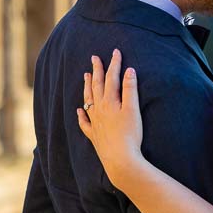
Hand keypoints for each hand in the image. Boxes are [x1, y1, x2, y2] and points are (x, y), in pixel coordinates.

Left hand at [76, 49, 143, 189]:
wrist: (121, 160)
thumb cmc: (130, 135)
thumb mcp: (133, 110)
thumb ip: (130, 89)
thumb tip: (129, 71)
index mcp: (110, 102)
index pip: (112, 78)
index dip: (114, 64)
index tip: (116, 51)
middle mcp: (99, 110)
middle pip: (97, 86)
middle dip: (97, 70)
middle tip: (94, 57)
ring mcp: (95, 123)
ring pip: (88, 100)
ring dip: (87, 87)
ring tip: (86, 76)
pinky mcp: (95, 136)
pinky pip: (84, 123)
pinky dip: (81, 115)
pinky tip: (79, 110)